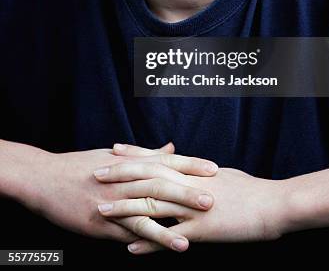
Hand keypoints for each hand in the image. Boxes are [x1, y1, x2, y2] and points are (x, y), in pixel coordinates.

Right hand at [22, 143, 216, 247]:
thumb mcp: (115, 156)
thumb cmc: (81, 164)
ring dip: (168, 225)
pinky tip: (156, 251)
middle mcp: (123, 180)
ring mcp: (111, 202)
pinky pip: (124, 233)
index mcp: (130, 162)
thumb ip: (146, 153)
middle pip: (159, 185)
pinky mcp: (99, 224)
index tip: (214, 168)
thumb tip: (171, 147)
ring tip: (191, 237)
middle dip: (187, 193)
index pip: (166, 161)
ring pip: (143, 213)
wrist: (45, 177)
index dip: (190, 165)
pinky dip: (142, 241)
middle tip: (213, 200)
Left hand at [97, 166, 290, 253]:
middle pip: (148, 176)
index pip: (158, 157)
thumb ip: (199, 172)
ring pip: (153, 205)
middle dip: (120, 175)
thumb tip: (185, 166)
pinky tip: (129, 248)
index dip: (134, 153)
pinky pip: (170, 237)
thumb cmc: (250, 189)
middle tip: (95, 174)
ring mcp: (194, 207)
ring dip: (125, 209)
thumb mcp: (221, 175)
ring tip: (102, 210)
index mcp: (194, 170)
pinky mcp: (203, 230)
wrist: (274, 205)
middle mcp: (190, 184)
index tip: (113, 149)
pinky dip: (148, 243)